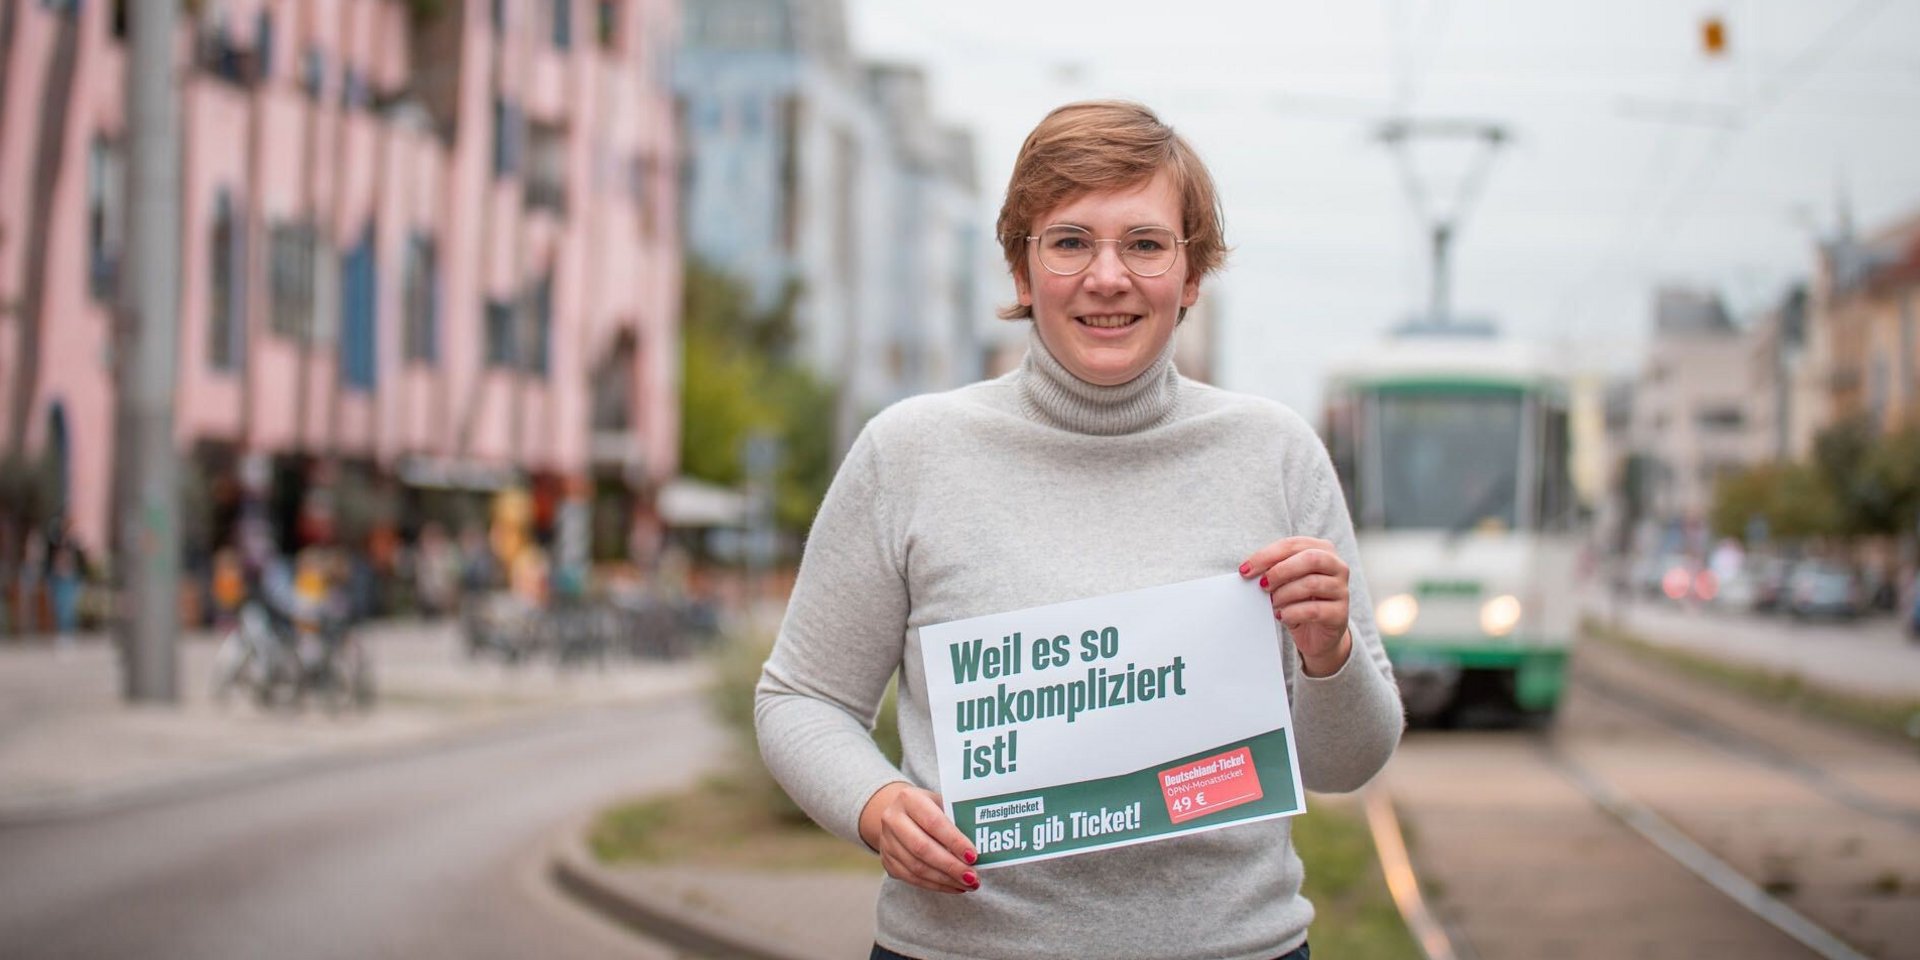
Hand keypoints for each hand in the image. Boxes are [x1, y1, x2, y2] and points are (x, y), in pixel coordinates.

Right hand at [858, 782, 978, 893]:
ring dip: (945, 880)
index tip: (973, 856)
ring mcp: (887, 842)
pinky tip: (953, 886)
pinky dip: (935, 885)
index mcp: (909, 799)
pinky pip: (912, 878)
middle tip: (973, 877)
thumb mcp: (941, 803)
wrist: (898, 812)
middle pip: (922, 848)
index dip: (954, 841)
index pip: (934, 823)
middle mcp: (893, 819)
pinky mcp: (887, 861)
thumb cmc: (928, 808)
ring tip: (968, 884)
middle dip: (951, 866)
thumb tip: (983, 843)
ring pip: (917, 867)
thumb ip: (957, 820)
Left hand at [1241, 537, 1351, 676]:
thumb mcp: (1285, 582)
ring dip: (1284, 594)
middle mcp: (1337, 566)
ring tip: (1273, 602)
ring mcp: (1341, 590)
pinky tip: (1282, 616)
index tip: (1245, 570)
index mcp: (1323, 550)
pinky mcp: (1340, 614)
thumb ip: (1273, 571)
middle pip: (1310, 559)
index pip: (1293, 544)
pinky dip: (1292, 613)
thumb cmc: (1298, 601)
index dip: (1266, 555)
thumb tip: (1249, 571)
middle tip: (1262, 585)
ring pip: (1312, 584)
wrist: (1317, 634)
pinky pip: (1314, 610)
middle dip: (1280, 571)